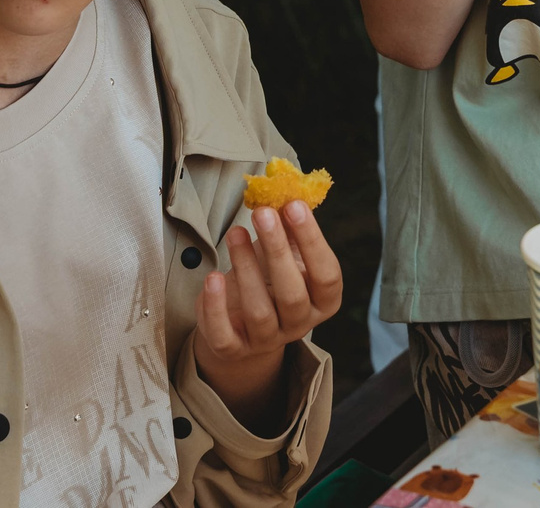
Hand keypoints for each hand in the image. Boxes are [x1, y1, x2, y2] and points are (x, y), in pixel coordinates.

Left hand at [192, 202, 343, 430]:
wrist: (245, 323)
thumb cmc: (272, 278)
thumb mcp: (288, 253)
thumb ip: (291, 227)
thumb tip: (287, 190)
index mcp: (323, 300)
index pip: (326, 274)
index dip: (312, 240)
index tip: (294, 205)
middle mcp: (299, 324)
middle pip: (293, 295)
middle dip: (277, 250)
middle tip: (263, 212)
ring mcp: (266, 340)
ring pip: (259, 312)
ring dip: (246, 268)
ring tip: (235, 233)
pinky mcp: (234, 349)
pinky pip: (224, 336)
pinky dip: (215, 307)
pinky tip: (212, 277)